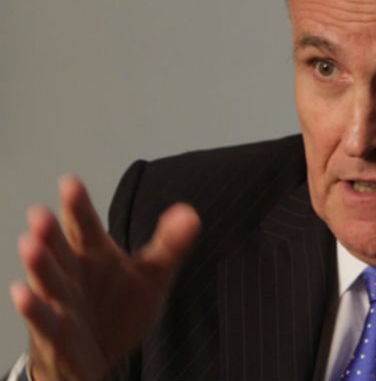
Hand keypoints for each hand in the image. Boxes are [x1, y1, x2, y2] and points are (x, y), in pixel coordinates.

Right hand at [10, 175, 200, 380]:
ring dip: (39, 263)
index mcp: (95, 253)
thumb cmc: (119, 307)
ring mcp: (62, 301)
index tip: (70, 182)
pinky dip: (33, 307)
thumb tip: (190, 214)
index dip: (78, 205)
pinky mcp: (56, 333)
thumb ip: (170, 245)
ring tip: (30, 243)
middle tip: (41, 214)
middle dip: (51, 231)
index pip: (86, 225)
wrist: (102, 354)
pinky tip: (23, 293)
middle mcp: (74, 272)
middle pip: (61, 248)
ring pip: (48, 279)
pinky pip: (43, 319)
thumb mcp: (152, 275)